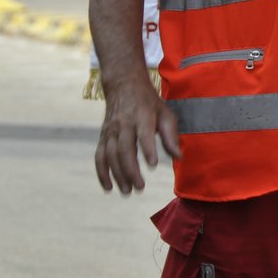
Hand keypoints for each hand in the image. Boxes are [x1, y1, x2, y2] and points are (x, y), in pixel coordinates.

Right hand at [95, 76, 181, 194]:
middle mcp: (123, 123)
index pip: (144, 133)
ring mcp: (110, 130)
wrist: (124, 85)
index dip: (147, 148)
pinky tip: (108, 188)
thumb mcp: (165, 113)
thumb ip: (171, 135)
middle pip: (125, 149)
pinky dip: (102, 173)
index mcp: (142, 115)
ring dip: (118, 175)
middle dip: (131, 169)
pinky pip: (99, 156)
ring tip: (128, 191)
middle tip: (140, 187)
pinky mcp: (103, 137)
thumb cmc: (150, 103)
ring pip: (111, 155)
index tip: (153, 165)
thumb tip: (178, 157)